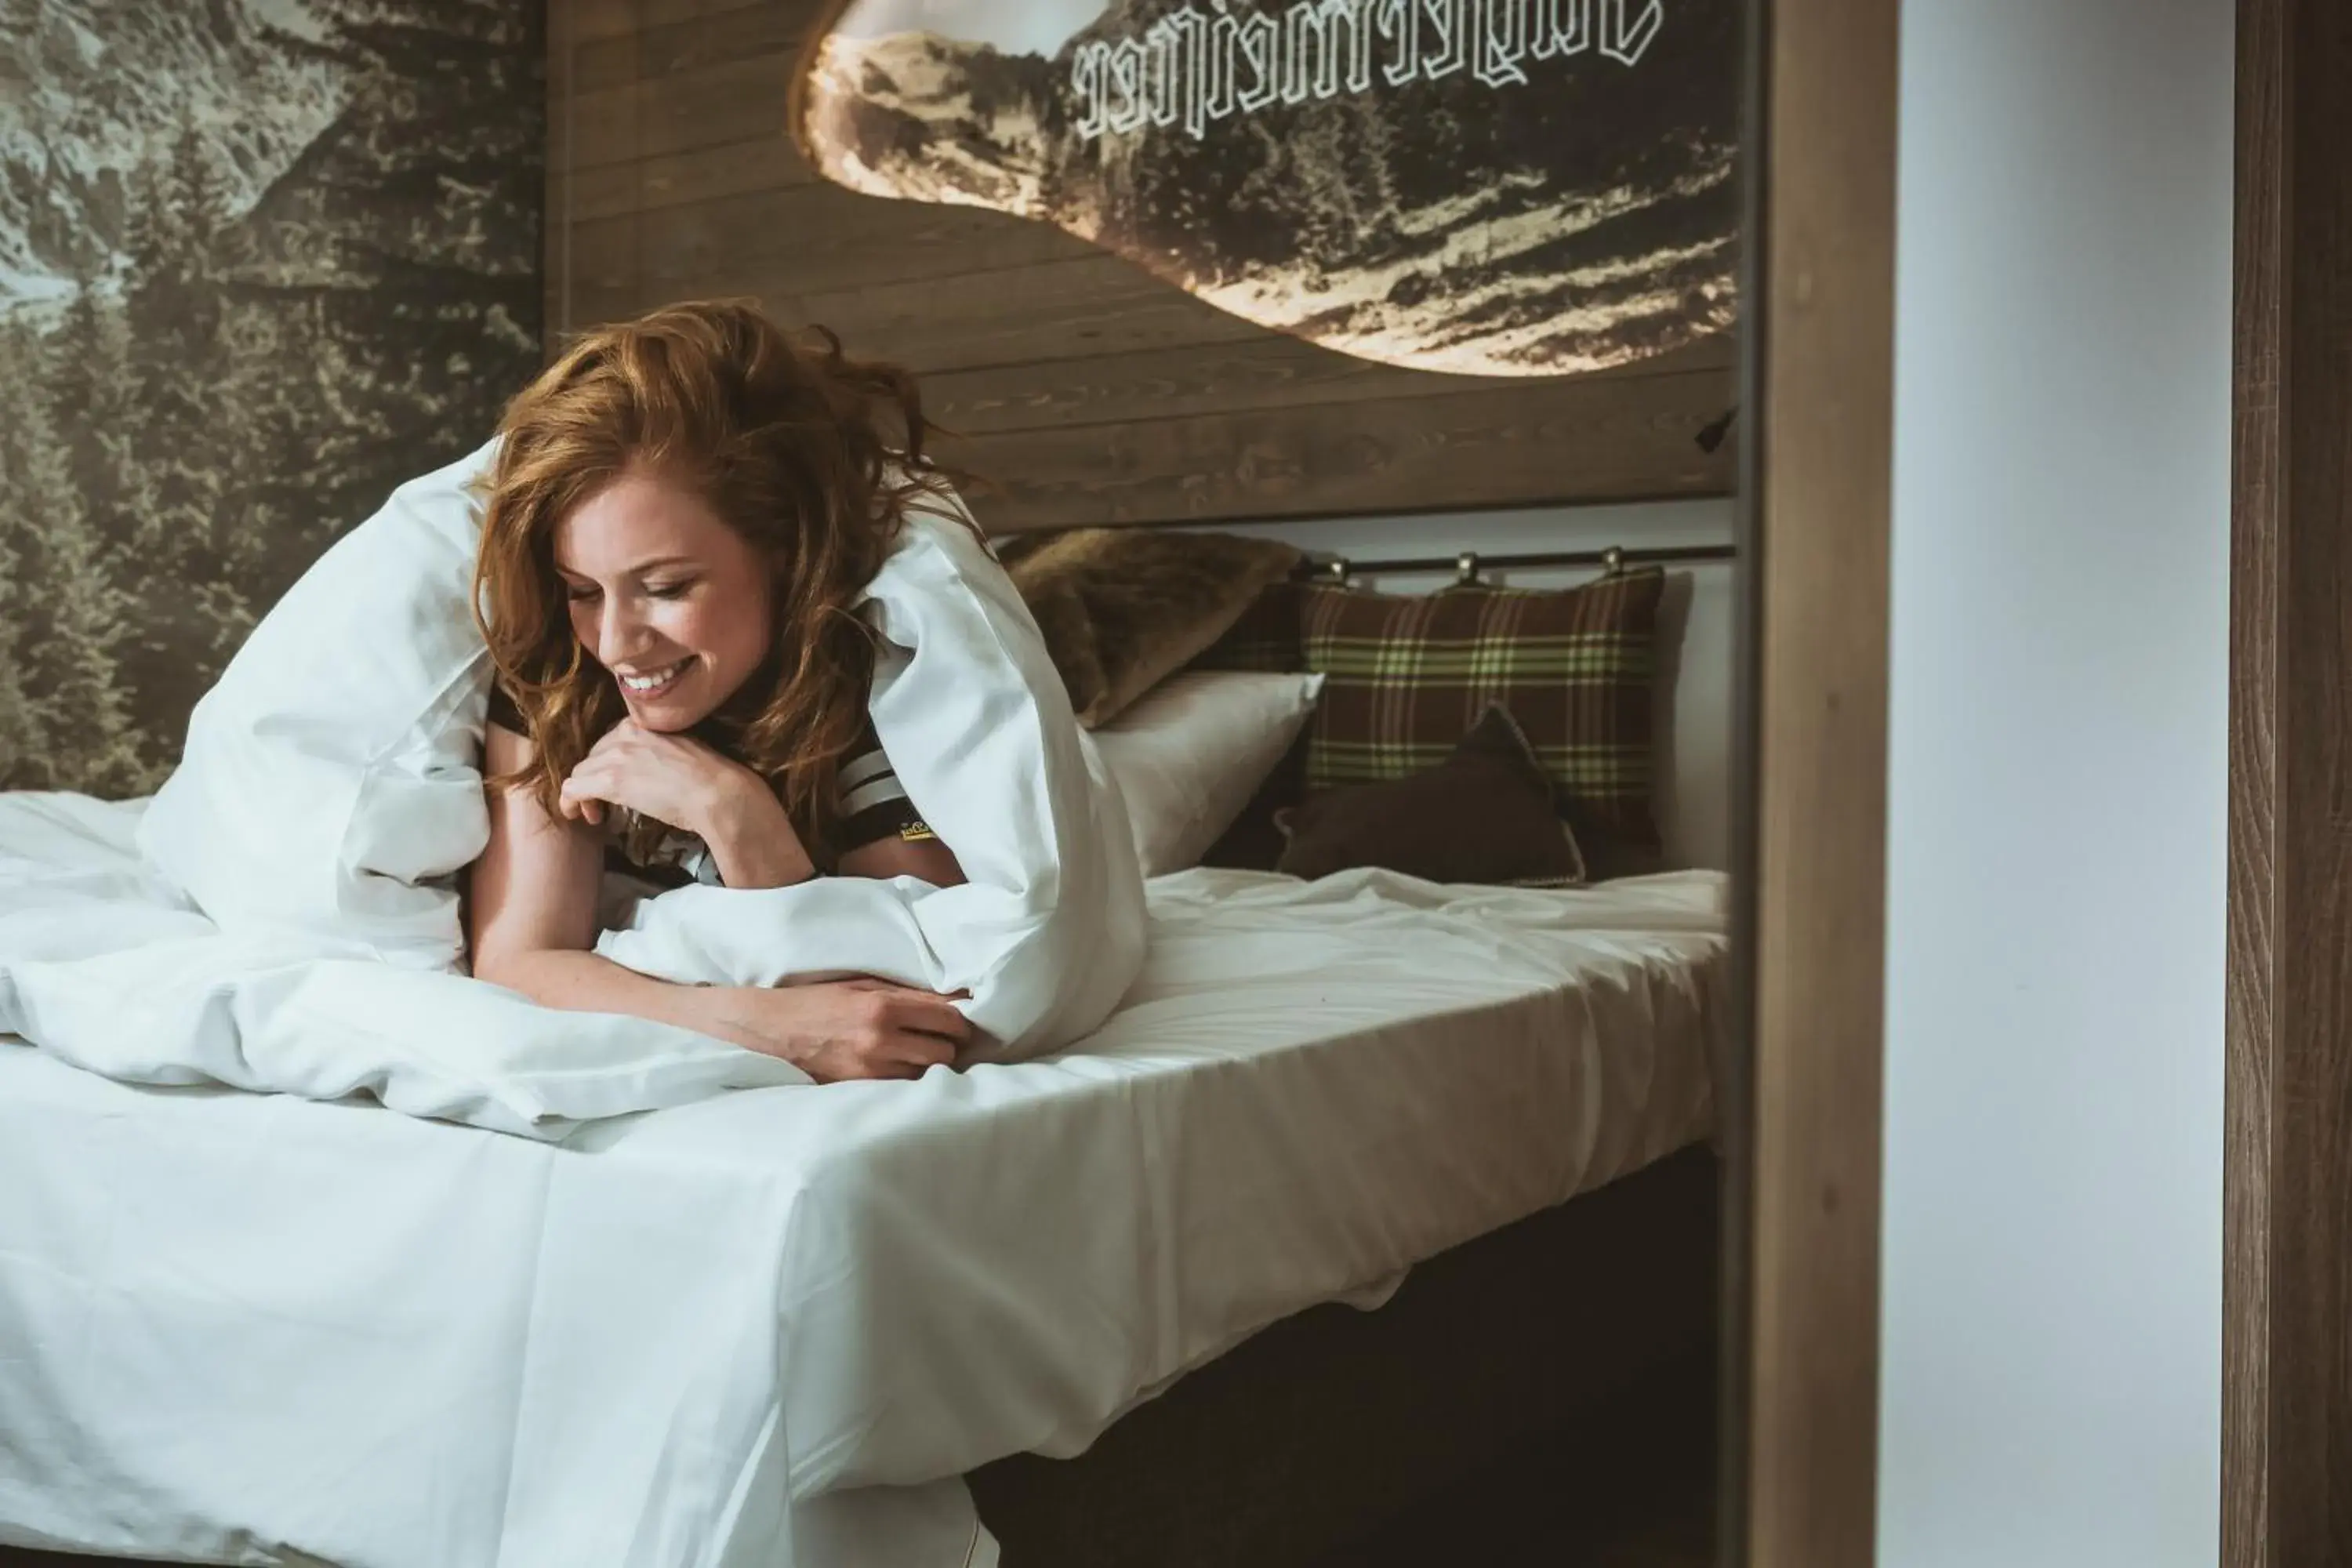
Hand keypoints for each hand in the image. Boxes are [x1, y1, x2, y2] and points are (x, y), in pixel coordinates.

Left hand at [557, 718, 745, 836]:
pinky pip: (573, 789)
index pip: (610, 740)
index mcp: (643, 722)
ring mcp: (616, 755)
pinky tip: (576, 816)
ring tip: (595, 814)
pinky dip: (569, 803)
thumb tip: (649, 769)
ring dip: (583, 793)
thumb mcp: (680, 749)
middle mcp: (624, 732)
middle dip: (593, 778)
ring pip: (580, 772)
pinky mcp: (609, 780)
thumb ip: (657, 750)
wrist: (718, 793)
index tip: (616, 782)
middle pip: (592, 755)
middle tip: (604, 802)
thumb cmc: (711, 778)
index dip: (608, 763)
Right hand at [703, 978, 973, 1082]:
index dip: (961, 1022)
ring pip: (926, 1074)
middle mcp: (880, 1041)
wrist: (770, 1030)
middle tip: (942, 1039)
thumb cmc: (818, 1000)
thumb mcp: (862, 984)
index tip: (961, 1022)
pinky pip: (901, 1087)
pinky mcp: (860, 1089)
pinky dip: (906, 1078)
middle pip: (944, 1052)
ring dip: (929, 1065)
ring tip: (919, 1053)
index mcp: (883, 1007)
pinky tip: (899, 1067)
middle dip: (949, 1045)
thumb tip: (954, 997)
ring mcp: (870, 1070)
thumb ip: (907, 992)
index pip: (947, 1019)